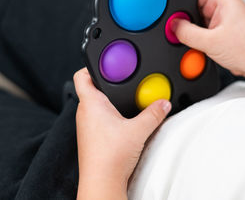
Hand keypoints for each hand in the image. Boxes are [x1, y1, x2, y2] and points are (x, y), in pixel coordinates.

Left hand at [73, 68, 171, 199]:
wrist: (102, 182)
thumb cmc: (110, 157)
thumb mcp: (138, 130)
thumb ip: (153, 113)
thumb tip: (163, 103)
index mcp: (90, 103)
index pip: (81, 75)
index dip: (91, 66)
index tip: (105, 62)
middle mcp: (84, 113)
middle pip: (92, 88)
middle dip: (108, 83)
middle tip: (123, 81)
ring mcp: (86, 125)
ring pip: (96, 104)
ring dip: (109, 101)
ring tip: (125, 101)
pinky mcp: (91, 136)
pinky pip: (98, 118)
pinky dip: (109, 115)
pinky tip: (123, 122)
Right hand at [171, 0, 244, 95]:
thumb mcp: (210, 42)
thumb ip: (187, 32)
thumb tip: (172, 26)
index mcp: (224, 0)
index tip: (172, 13)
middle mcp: (224, 7)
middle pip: (193, 6)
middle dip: (185, 19)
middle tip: (182, 32)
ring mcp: (223, 19)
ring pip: (197, 20)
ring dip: (192, 31)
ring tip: (198, 41)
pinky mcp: (222, 31)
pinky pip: (203, 30)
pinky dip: (198, 38)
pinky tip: (201, 46)